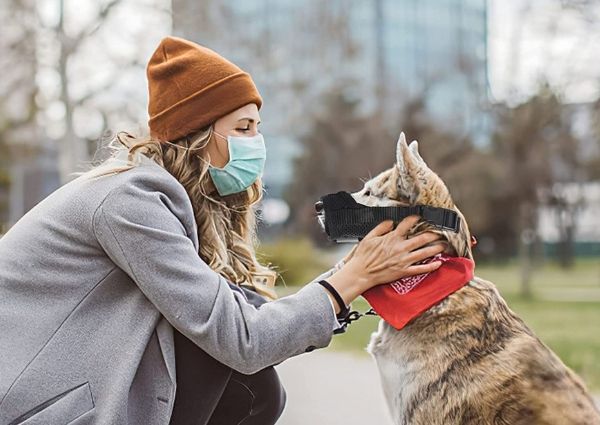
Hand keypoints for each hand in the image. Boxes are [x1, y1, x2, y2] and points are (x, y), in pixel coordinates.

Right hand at [325, 216, 444, 308]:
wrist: (361, 273)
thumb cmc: (363, 257)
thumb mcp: (369, 237)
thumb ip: (381, 227)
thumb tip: (391, 222)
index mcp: (392, 238)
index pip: (406, 224)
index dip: (415, 218)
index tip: (420, 216)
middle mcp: (400, 248)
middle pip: (421, 238)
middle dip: (433, 234)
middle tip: (440, 231)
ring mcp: (404, 260)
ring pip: (424, 253)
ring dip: (436, 248)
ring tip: (443, 244)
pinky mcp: (404, 271)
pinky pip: (420, 269)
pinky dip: (430, 266)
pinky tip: (438, 263)